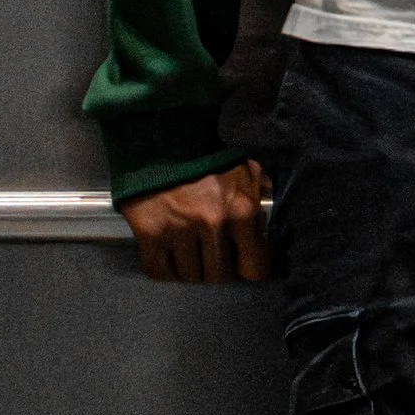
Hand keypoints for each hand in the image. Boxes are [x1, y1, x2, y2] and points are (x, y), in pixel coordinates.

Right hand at [120, 158, 270, 284]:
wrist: (162, 138)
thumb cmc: (208, 157)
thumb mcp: (245, 170)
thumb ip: (259, 195)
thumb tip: (264, 220)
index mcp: (241, 211)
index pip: (254, 269)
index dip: (247, 267)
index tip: (239, 261)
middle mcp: (213, 225)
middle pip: (218, 276)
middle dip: (216, 269)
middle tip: (209, 255)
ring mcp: (179, 231)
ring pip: (189, 276)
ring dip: (190, 269)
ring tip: (188, 253)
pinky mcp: (150, 234)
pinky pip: (159, 271)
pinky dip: (164, 269)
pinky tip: (167, 255)